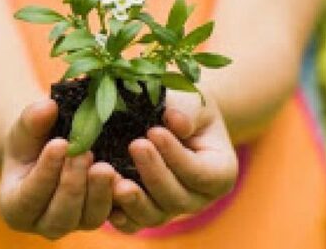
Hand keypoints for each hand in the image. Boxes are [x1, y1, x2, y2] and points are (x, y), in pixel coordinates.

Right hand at [0, 99, 117, 239]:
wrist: (49, 149)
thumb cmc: (31, 141)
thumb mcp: (25, 128)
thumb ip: (32, 120)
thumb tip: (48, 107)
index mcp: (16, 207)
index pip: (30, 196)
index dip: (46, 172)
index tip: (60, 144)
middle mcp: (44, 224)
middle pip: (61, 214)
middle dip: (74, 183)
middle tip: (85, 154)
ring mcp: (74, 224)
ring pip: (89, 218)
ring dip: (99, 192)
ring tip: (105, 166)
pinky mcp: (97, 217)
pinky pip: (112, 215)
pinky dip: (118, 197)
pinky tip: (122, 176)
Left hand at [108, 91, 238, 232]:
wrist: (166, 117)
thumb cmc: (184, 107)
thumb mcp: (193, 102)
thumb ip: (188, 111)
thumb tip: (175, 121)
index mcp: (219, 173)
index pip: (201, 174)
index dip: (177, 157)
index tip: (154, 131)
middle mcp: (197, 198)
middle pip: (177, 199)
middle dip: (154, 174)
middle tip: (135, 145)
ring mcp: (169, 209)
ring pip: (154, 216)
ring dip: (134, 200)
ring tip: (116, 178)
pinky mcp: (143, 212)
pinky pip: (132, 223)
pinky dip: (119, 214)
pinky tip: (106, 197)